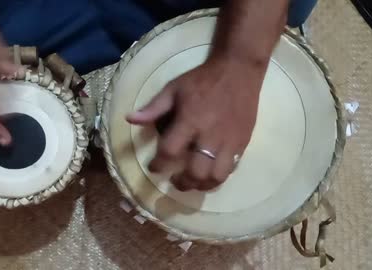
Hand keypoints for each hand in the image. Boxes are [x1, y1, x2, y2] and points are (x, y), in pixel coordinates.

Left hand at [127, 55, 266, 190]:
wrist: (238, 70)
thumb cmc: (202, 79)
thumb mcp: (174, 88)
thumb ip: (153, 108)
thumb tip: (130, 119)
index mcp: (190, 121)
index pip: (170, 151)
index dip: (158, 164)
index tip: (154, 168)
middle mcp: (210, 135)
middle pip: (196, 172)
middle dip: (182, 182)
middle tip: (175, 181)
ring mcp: (229, 141)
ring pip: (216, 176)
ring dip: (202, 185)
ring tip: (193, 182)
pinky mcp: (242, 143)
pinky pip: (231, 168)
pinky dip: (218, 176)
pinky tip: (210, 173)